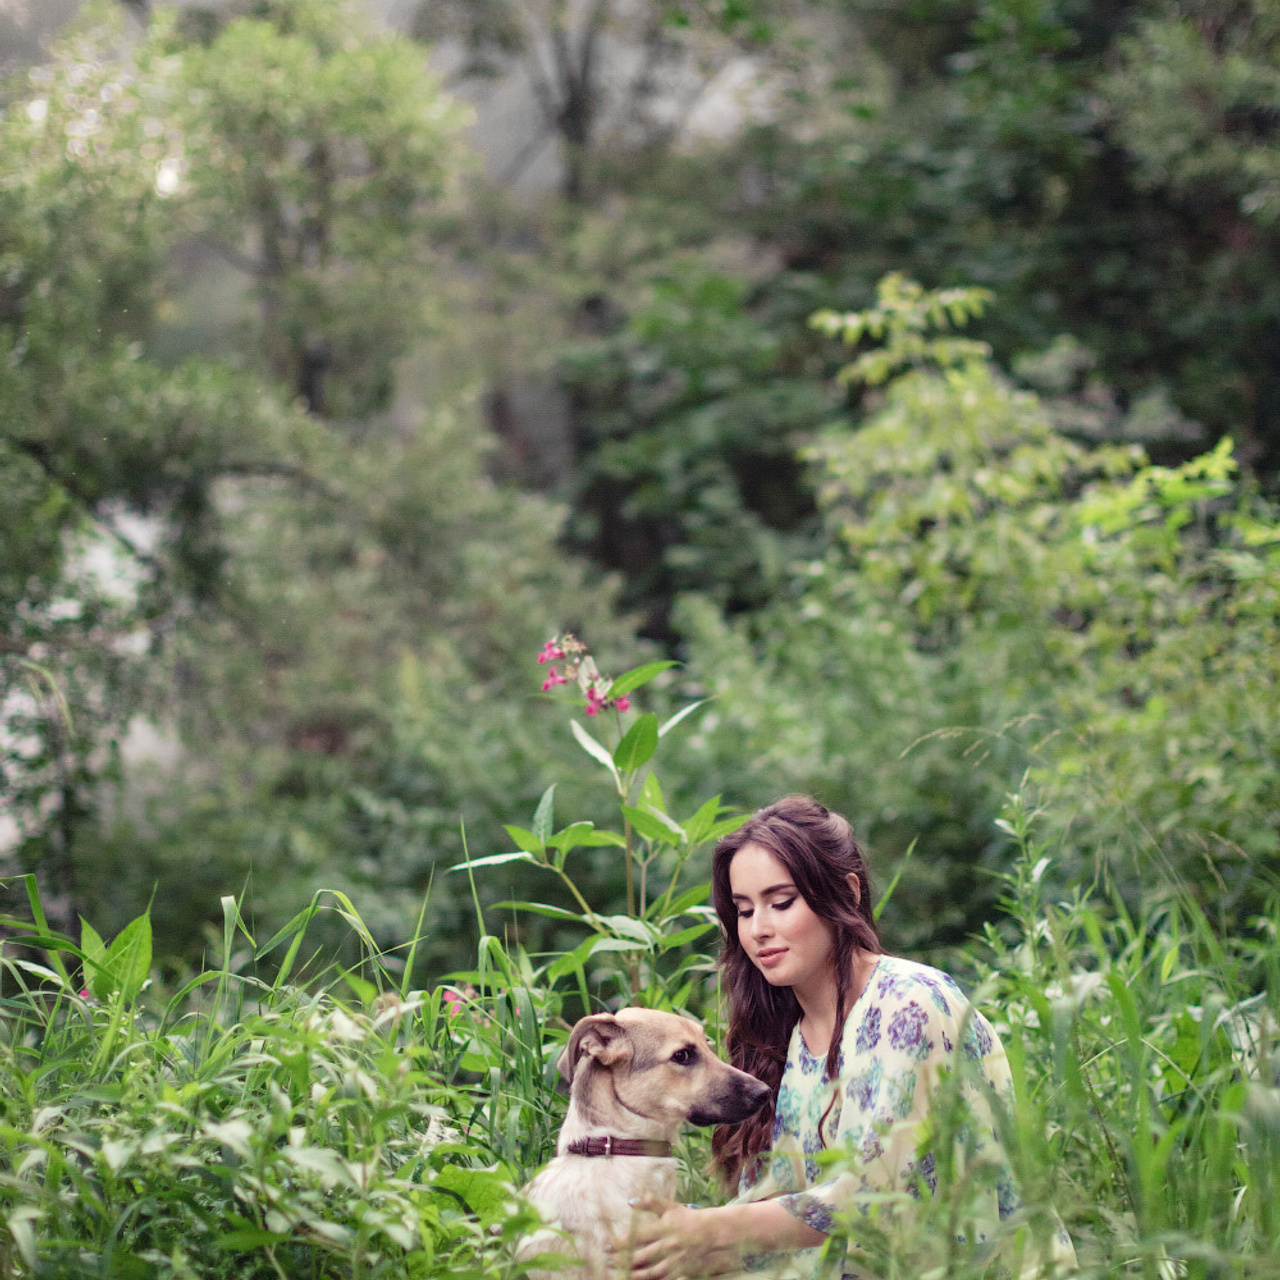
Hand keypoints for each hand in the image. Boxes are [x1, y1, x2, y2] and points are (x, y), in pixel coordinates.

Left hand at [611, 1194, 739, 1279]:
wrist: (708, 1232)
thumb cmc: (685, 1217)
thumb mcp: (669, 1206)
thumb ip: (651, 1202)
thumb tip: (630, 1201)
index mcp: (664, 1228)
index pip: (638, 1236)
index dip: (622, 1242)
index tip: (607, 1244)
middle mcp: (668, 1245)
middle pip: (642, 1255)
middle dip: (623, 1259)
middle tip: (608, 1260)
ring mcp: (674, 1260)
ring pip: (651, 1271)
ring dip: (634, 1274)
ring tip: (620, 1273)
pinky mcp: (679, 1270)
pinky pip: (662, 1279)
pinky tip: (637, 1279)